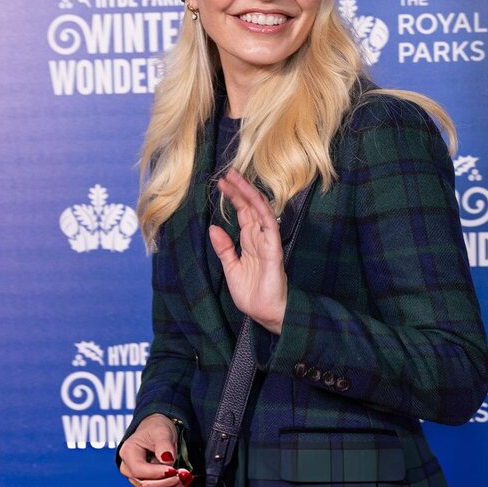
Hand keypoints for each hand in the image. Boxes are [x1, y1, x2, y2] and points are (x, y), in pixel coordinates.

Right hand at [118, 413, 192, 486]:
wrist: (156, 430)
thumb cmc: (156, 428)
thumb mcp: (162, 431)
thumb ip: (164, 445)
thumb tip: (167, 460)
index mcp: (128, 453)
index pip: (140, 470)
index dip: (158, 473)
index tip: (175, 470)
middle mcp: (128, 467)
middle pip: (146, 484)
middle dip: (168, 482)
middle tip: (185, 475)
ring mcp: (135, 477)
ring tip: (186, 480)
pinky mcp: (145, 483)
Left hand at [208, 167, 287, 332]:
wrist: (265, 313)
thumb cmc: (252, 295)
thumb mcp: (231, 269)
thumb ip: (224, 248)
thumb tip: (214, 228)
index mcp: (249, 242)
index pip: (242, 214)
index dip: (233, 198)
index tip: (222, 184)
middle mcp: (259, 238)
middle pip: (249, 208)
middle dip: (239, 190)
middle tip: (228, 173)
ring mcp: (267, 241)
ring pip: (259, 211)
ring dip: (248, 194)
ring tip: (236, 178)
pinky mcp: (273, 248)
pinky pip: (269, 225)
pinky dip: (261, 210)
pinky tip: (252, 197)